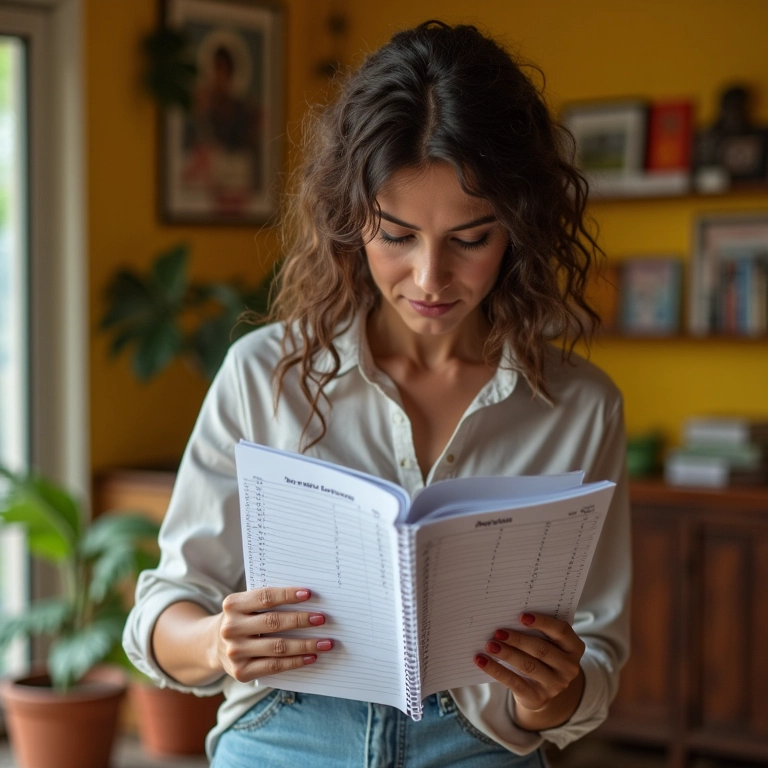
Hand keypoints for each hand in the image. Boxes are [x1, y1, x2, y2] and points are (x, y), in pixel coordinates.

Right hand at [214, 587, 333, 682]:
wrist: (214, 645)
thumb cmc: (243, 618)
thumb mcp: (246, 605)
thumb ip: (268, 601)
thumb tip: (308, 600)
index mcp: (233, 605)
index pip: (265, 597)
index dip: (287, 595)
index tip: (309, 594)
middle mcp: (231, 628)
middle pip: (273, 622)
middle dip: (301, 620)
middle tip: (322, 618)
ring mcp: (235, 652)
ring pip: (277, 647)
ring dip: (306, 644)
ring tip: (326, 641)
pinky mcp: (241, 672)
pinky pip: (274, 666)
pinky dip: (296, 661)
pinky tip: (312, 657)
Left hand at [473, 612, 585, 730]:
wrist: (543, 689)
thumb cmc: (542, 655)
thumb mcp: (548, 642)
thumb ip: (537, 630)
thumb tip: (507, 615)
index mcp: (574, 647)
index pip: (561, 631)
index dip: (542, 622)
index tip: (521, 616)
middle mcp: (569, 667)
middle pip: (542, 649)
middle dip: (518, 640)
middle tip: (498, 631)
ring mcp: (556, 685)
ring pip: (528, 666)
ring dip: (506, 654)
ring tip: (489, 644)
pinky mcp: (539, 698)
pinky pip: (515, 682)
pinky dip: (496, 670)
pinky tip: (481, 661)